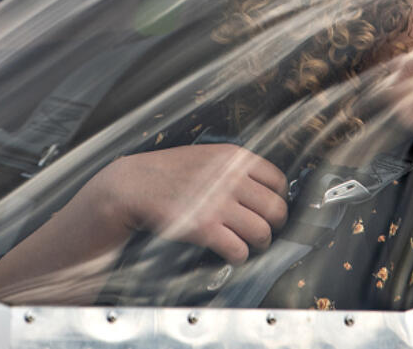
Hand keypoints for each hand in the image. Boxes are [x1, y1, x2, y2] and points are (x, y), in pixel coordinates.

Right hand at [92, 143, 288, 264]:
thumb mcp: (207, 155)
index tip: (270, 208)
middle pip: (275, 209)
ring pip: (262, 232)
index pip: (277, 180)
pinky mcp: (205, 228)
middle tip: (264, 230)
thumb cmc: (170, 171)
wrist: (135, 185)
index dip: (277, 198)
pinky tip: (232, 253)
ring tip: (250, 244)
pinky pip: (239, 250)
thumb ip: (234, 167)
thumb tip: (260, 188)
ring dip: (259, 243)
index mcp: (235, 158)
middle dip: (273, 224)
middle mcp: (232, 179)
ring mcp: (219, 204)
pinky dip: (239, 256)